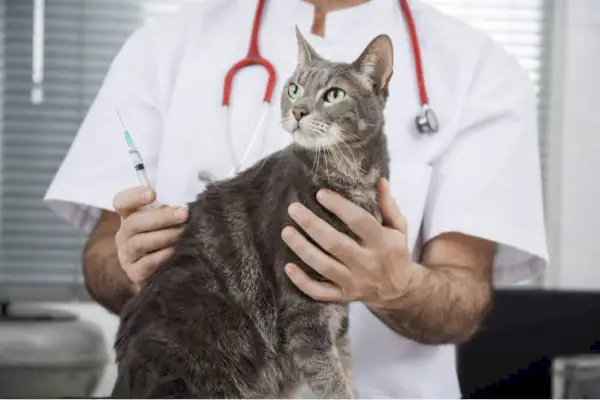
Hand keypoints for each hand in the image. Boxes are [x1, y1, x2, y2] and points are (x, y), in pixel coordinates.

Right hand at [113, 187, 187, 288]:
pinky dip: (163, 256)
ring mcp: (127, 255)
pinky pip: (146, 263)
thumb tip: (183, 208)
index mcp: (129, 217)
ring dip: (164, 236)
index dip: (134, 196)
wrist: (163, 272)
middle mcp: (124, 235)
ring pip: (139, 243)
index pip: (122, 202)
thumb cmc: (167, 239)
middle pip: (133, 223)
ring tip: (183, 232)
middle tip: (183, 214)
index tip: (152, 194)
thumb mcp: (166, 221)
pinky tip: (176, 250)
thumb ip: (169, 211)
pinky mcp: (135, 273)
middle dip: (161, 217)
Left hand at [281, 178, 414, 307]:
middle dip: (312, 225)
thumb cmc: (394, 251)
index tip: (320, 194)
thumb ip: (388, 205)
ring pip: (324, 267)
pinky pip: (320, 292)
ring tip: (286, 232)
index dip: (339, 207)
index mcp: (382, 243)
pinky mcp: (344, 296)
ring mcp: (355, 282)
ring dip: (302, 249)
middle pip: (335, 244)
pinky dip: (302, 282)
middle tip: (293, 209)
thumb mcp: (398, 228)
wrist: (399, 290)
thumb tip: (380, 180)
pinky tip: (288, 267)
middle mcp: (368, 263)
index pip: (359, 222)